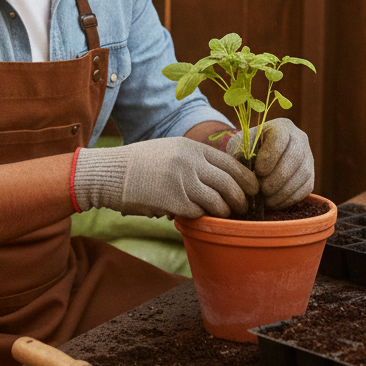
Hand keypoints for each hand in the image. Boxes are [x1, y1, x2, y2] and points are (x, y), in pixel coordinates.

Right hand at [73, 136, 258, 219]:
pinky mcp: (173, 202)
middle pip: (231, 184)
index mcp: (191, 147)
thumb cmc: (141, 164)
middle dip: (241, 199)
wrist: (112, 173)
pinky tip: (197, 216)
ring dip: (224, 212)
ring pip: (219, 202)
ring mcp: (182, 182)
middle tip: (243, 208)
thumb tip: (222, 177)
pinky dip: (201, 217)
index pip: (232, 163)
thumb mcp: (171, 150)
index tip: (253, 189)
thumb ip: (195, 159)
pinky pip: (199, 213)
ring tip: (224, 216)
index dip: (247, 179)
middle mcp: (190, 162)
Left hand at [226, 119, 313, 208]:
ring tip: (266, 199)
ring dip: (283, 191)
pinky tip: (274, 203)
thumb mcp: (240, 146)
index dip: (271, 156)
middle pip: (295, 157)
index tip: (258, 171)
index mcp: (281, 126)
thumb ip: (241, 154)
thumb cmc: (246, 150)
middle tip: (262, 190)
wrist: (259, 158)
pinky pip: (306, 188)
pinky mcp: (311, 175)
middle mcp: (299, 138)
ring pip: (302, 174)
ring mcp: (308, 157)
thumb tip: (245, 169)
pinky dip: (290, 198)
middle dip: (277, 178)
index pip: (281, 137)